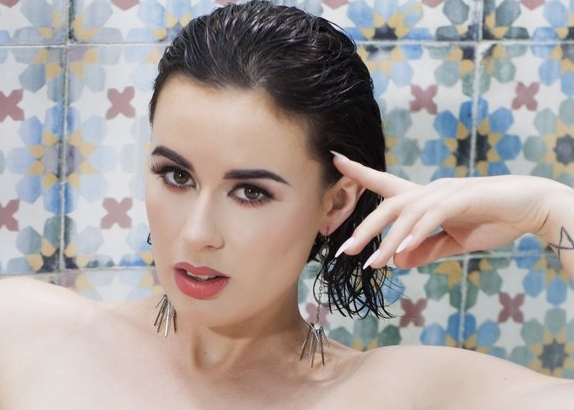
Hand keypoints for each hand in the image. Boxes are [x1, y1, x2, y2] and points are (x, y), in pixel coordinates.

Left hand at [332, 153, 571, 268]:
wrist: (530, 208)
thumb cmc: (492, 221)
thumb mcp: (452, 242)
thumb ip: (424, 250)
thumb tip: (397, 262)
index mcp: (425, 199)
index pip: (386, 184)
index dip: (360, 172)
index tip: (336, 160)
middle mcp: (430, 191)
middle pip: (388, 204)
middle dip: (365, 227)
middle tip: (345, 250)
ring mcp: (445, 193)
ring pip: (406, 212)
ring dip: (388, 239)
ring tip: (374, 263)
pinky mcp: (461, 199)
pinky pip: (432, 217)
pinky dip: (416, 234)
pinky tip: (403, 251)